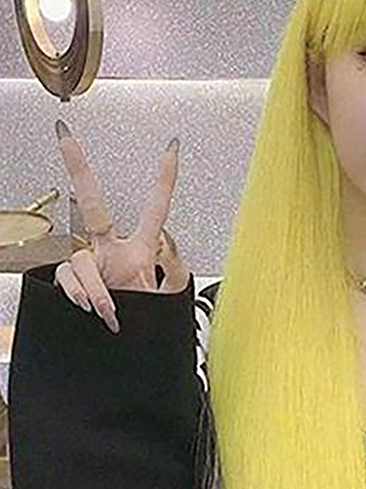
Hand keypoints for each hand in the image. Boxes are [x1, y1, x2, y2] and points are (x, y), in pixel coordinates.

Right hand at [53, 121, 190, 333]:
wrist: (126, 351)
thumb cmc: (149, 322)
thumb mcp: (170, 300)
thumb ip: (176, 274)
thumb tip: (173, 252)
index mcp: (143, 250)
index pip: (156, 208)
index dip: (164, 178)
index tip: (171, 148)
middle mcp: (112, 250)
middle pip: (93, 205)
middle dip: (78, 169)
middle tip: (66, 138)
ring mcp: (91, 264)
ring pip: (81, 259)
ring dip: (95, 287)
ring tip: (109, 309)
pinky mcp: (73, 280)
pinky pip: (69, 277)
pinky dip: (83, 294)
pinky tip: (94, 307)